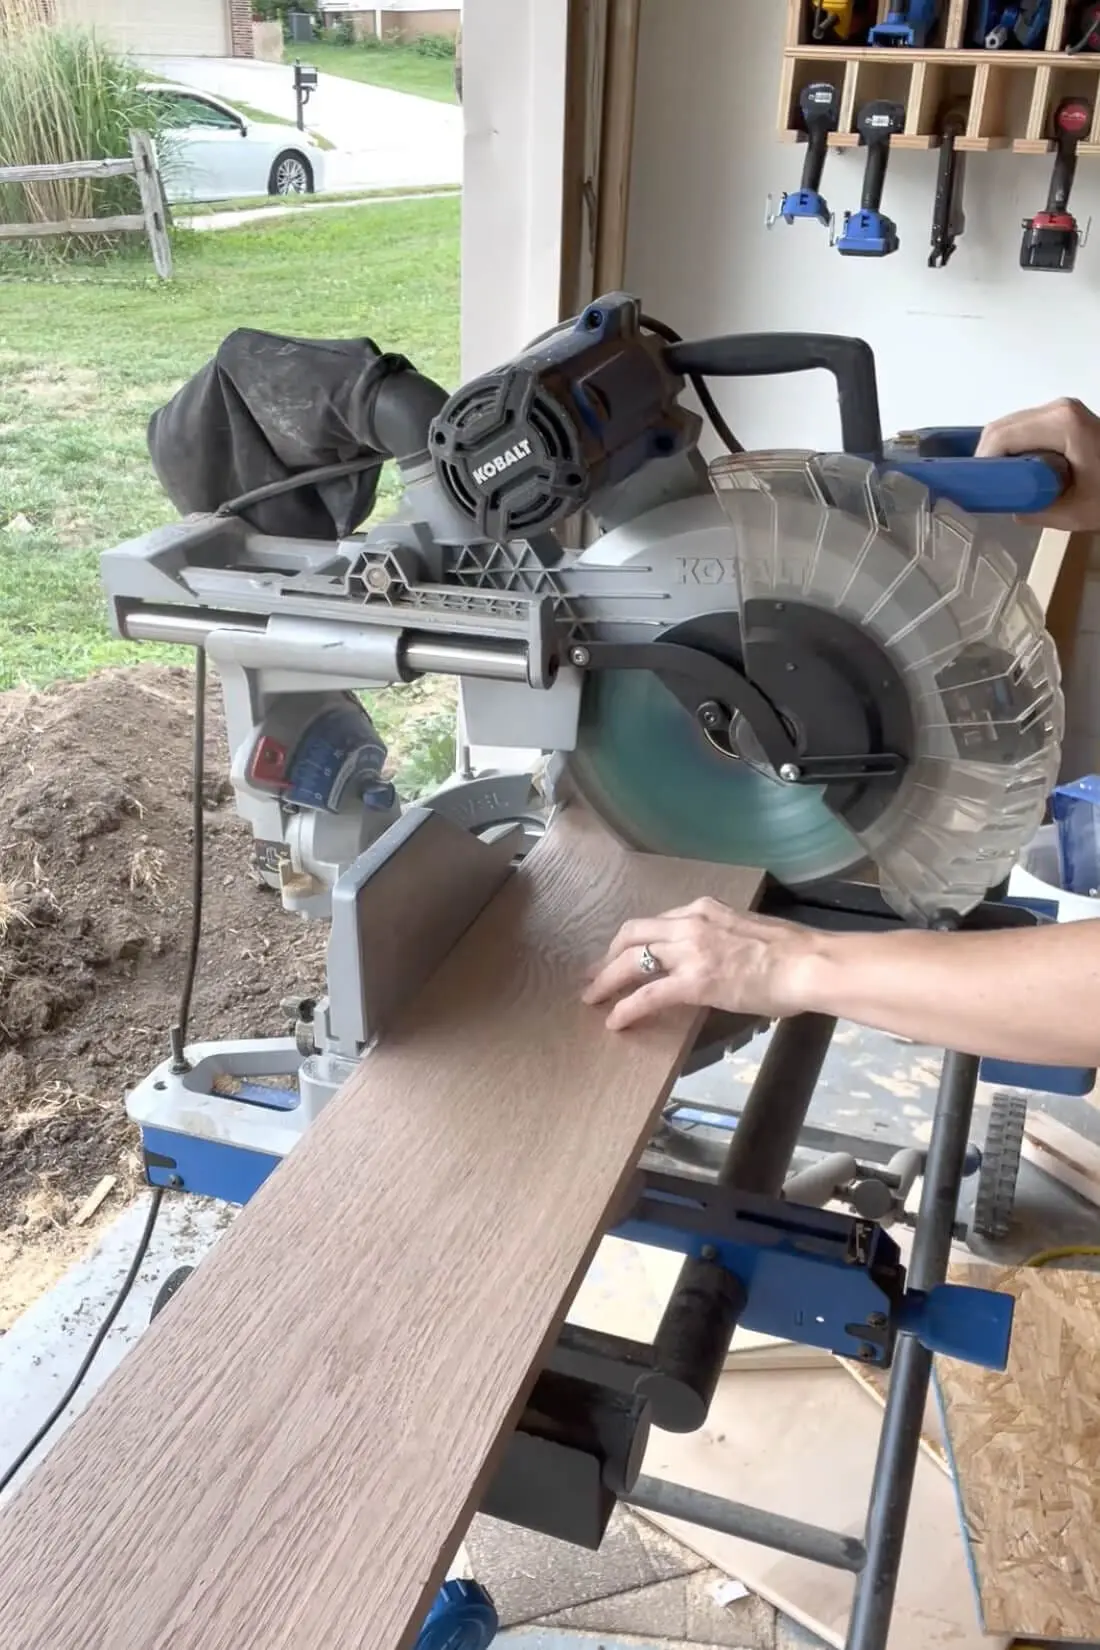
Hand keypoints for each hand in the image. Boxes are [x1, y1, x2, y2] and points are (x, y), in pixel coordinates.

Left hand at [582, 897, 819, 1030]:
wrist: (807, 964)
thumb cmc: (791, 953)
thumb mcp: (748, 931)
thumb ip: (723, 938)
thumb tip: (717, 956)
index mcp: (704, 909)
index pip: (657, 923)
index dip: (635, 940)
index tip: (623, 953)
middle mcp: (689, 923)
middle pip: (632, 934)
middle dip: (608, 955)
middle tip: (594, 974)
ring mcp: (689, 951)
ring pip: (631, 960)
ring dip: (606, 979)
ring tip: (592, 997)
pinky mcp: (693, 981)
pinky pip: (647, 994)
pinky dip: (626, 1007)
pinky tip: (615, 1020)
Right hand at [976, 396, 1099, 530]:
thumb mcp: (1074, 513)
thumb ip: (1033, 511)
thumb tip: (1009, 506)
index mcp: (1060, 424)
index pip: (999, 436)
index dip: (982, 464)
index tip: (981, 491)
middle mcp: (1058, 408)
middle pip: (1001, 427)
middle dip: (988, 459)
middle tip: (991, 491)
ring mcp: (1062, 409)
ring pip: (1011, 426)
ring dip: (1002, 455)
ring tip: (1008, 485)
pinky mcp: (1066, 415)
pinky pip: (1027, 428)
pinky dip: (1017, 449)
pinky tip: (1024, 474)